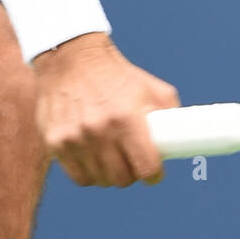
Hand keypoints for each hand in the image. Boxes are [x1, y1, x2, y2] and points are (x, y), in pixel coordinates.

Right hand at [31, 33, 179, 186]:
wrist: (71, 58)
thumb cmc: (116, 74)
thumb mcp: (149, 87)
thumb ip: (169, 114)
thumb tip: (184, 139)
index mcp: (127, 116)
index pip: (146, 167)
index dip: (154, 173)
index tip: (154, 172)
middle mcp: (100, 129)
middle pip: (122, 178)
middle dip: (131, 172)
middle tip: (132, 161)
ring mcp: (75, 138)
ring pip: (100, 180)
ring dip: (109, 174)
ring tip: (112, 157)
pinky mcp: (56, 142)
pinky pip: (79, 176)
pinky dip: (89, 173)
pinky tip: (94, 158)